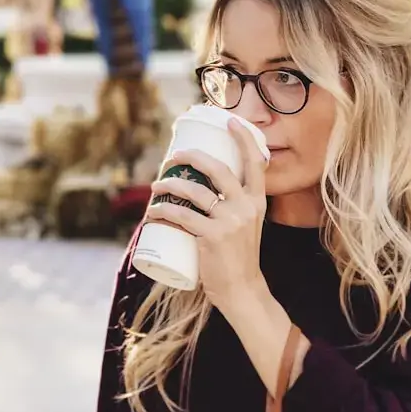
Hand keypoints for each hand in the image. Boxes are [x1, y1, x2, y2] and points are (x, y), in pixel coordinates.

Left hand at [144, 118, 268, 309]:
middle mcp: (246, 207)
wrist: (242, 290)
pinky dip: (163, 211)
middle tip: (175, 155)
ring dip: (170, 184)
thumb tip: (204, 190)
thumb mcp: (246, 226)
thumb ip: (234, 208)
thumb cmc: (239, 258)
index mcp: (258, 202)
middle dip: (193, 156)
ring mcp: (229, 221)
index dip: (243, 138)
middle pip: (218, 169)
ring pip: (194, 191)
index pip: (255, 163)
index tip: (229, 121)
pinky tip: (152, 211)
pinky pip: (181, 216)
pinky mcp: (211, 237)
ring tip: (157, 185)